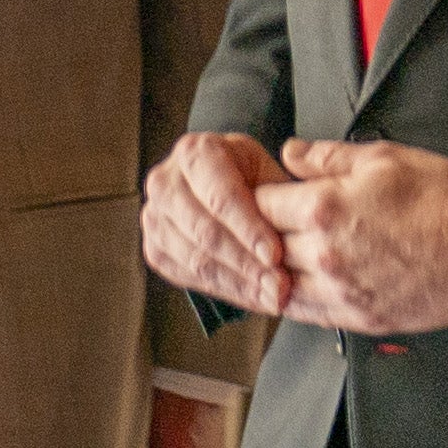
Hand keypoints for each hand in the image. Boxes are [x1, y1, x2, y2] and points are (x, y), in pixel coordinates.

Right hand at [139, 130, 290, 315]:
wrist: (229, 190)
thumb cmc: (255, 181)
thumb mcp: (272, 176)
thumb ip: (282, 196)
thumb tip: (293, 218)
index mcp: (195, 151)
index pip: (221, 196)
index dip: (249, 228)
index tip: (275, 255)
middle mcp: (165, 181)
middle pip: (205, 231)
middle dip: (246, 263)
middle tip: (279, 286)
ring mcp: (154, 216)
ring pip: (195, 258)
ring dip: (239, 282)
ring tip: (273, 296)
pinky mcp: (154, 248)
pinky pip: (188, 276)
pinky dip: (225, 290)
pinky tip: (254, 296)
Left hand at [255, 139, 447, 338]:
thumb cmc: (441, 198)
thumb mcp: (383, 158)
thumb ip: (327, 157)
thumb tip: (289, 152)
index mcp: (324, 209)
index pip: (262, 205)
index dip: (261, 197)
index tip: (268, 196)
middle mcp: (324, 254)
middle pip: (267, 247)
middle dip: (268, 234)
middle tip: (275, 227)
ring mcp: (341, 291)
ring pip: (282, 285)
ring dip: (279, 272)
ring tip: (284, 259)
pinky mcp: (360, 317)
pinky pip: (310, 315)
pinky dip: (298, 300)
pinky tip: (299, 288)